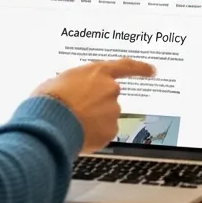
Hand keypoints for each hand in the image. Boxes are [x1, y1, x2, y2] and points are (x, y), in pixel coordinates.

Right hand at [34, 57, 156, 151]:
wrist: (49, 123)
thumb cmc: (49, 99)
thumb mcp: (59, 81)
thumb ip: (74, 83)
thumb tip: (72, 91)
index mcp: (98, 72)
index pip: (126, 67)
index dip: (140, 68)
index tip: (152, 70)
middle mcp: (110, 89)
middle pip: (109, 97)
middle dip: (97, 105)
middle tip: (77, 111)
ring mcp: (112, 111)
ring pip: (105, 117)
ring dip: (93, 120)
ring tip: (72, 123)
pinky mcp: (110, 131)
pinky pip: (103, 133)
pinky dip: (93, 135)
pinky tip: (78, 134)